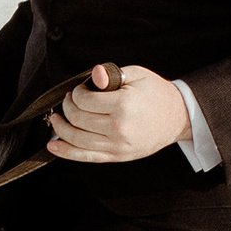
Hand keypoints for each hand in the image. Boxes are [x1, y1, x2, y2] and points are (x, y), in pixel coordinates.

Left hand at [48, 63, 188, 163]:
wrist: (178, 116)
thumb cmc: (155, 93)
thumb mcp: (136, 75)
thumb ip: (111, 74)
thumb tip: (93, 74)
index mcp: (124, 105)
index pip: (84, 101)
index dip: (75, 93)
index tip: (78, 90)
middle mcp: (120, 128)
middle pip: (77, 120)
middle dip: (67, 107)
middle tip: (68, 100)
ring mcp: (118, 145)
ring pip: (77, 139)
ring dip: (60, 128)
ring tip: (57, 118)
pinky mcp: (117, 156)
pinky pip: (85, 157)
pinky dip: (65, 152)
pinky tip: (53, 145)